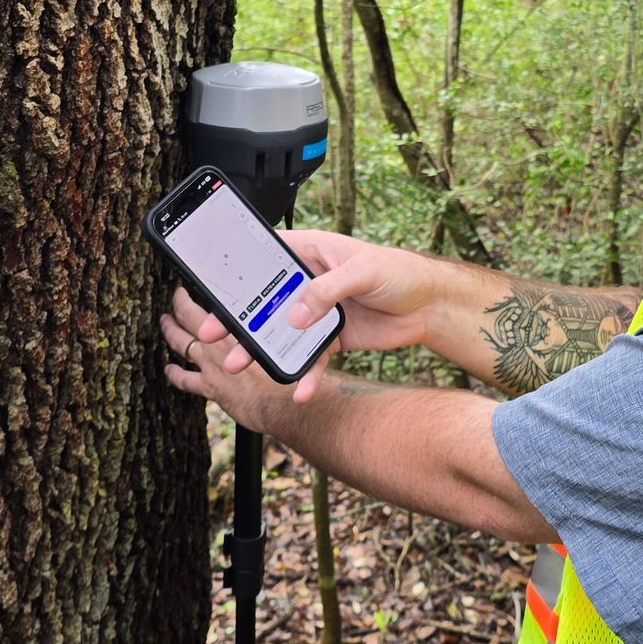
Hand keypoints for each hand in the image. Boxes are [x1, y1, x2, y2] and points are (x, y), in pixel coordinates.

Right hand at [159, 229, 465, 402]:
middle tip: (212, 336)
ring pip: (281, 332)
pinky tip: (301, 391)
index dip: (236, 273)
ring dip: (261, 351)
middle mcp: (306, 282)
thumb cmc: (399, 272)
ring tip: (241, 366)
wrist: (430, 306)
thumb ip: (327, 290)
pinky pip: (311, 358)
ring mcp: (316, 312)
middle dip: (236, 320)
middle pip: (263, 300)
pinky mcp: (331, 338)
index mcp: (309, 253)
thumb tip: (296, 315)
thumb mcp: (363, 270)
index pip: (263, 258)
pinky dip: (306, 375)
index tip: (213, 292)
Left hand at [159, 290, 293, 431]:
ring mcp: (212, 365)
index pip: (209, 303)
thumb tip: (276, 310)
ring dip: (170, 332)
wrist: (283, 406)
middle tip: (177, 297)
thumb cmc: (288, 374)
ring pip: (181, 343)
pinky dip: (174, 374)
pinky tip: (169, 370)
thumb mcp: (283, 340)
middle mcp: (220, 343)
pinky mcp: (211, 387)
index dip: (197, 294)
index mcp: (237, 328)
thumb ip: (273, 324)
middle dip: (179, 306)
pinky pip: (184, 380)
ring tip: (166, 323)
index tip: (192, 286)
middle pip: (189, 317)